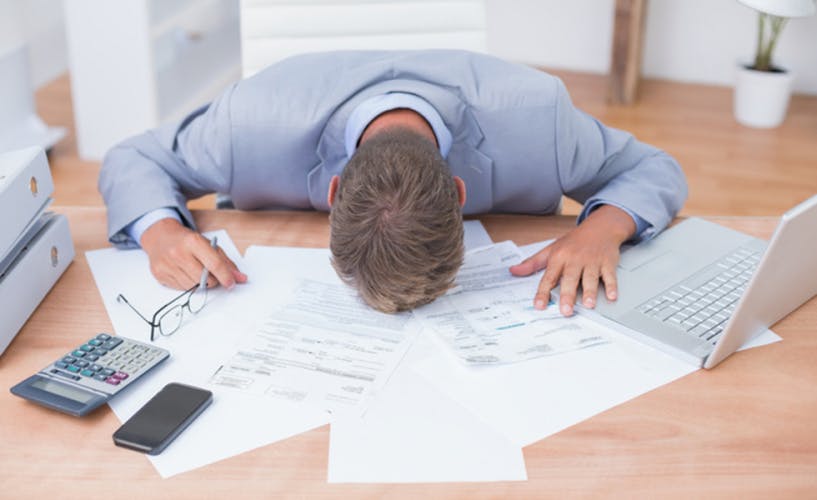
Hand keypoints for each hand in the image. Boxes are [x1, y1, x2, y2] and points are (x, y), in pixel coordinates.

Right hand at [140, 218, 247, 289]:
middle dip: (212, 280)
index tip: (231, 284)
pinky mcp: (159, 274)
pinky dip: (187, 284)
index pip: (214, 264)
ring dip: (199, 283)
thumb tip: (240, 278)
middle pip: (204, 278)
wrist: (160, 236)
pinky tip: (184, 273)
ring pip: (192, 286)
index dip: (226, 277)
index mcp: (193, 241)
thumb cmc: (187, 240)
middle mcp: (178, 253)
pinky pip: (180, 288)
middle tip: (209, 273)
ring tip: (194, 270)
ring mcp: (167, 264)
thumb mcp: (208, 245)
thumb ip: (226, 262)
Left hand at [509, 205, 635, 315]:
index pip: (549, 277)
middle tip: (565, 311)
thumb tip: (514, 271)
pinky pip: (610, 275)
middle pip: (570, 279)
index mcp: (559, 257)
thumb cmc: (574, 241)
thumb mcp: (551, 249)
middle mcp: (575, 260)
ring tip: (588, 305)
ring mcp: (592, 261)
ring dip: (590, 292)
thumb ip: (533, 263)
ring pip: (590, 278)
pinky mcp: (607, 262)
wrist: (600, 227)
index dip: (543, 292)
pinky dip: (612, 286)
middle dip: (568, 295)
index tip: (539, 305)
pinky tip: (611, 296)